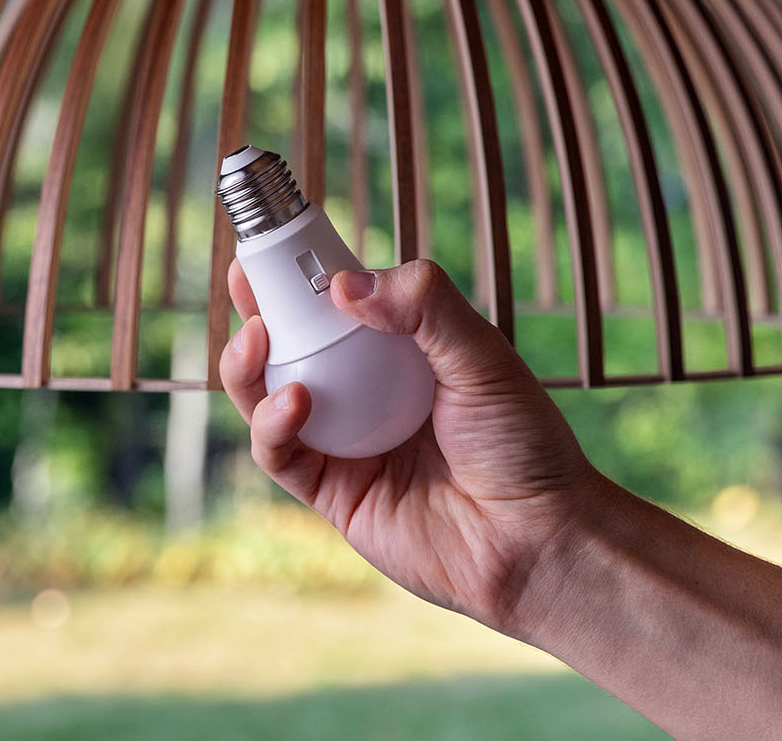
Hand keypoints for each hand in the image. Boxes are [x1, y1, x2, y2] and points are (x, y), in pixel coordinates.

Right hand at [219, 258, 602, 633]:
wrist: (537, 537)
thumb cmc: (524, 444)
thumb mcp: (484, 356)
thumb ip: (425, 307)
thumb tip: (348, 285)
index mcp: (402, 354)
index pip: (341, 306)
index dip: (303, 276)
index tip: (276, 243)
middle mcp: (366, 395)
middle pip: (292, 347)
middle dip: (259, 312)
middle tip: (244, 280)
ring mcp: (345, 444)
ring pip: (268, 398)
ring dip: (248, 367)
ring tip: (257, 339)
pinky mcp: (333, 494)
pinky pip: (281, 456)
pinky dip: (273, 425)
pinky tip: (293, 401)